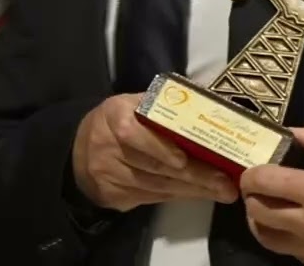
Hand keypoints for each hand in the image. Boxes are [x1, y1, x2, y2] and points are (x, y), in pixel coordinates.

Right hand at [71, 93, 238, 211]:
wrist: (79, 150)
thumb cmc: (117, 121)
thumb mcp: (132, 104)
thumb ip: (162, 105)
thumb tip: (208, 104)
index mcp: (113, 114)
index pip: (132, 132)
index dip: (158, 147)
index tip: (184, 158)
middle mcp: (106, 146)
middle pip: (152, 165)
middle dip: (193, 175)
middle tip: (224, 183)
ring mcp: (107, 175)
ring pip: (155, 186)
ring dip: (191, 190)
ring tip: (220, 191)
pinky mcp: (111, 196)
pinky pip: (150, 198)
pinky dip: (176, 196)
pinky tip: (196, 194)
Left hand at [240, 121, 303, 265]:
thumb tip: (292, 133)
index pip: (264, 181)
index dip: (250, 174)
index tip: (252, 171)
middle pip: (257, 211)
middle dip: (251, 196)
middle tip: (257, 189)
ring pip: (265, 236)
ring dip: (258, 221)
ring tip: (265, 210)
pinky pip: (286, 251)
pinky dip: (280, 238)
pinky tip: (287, 227)